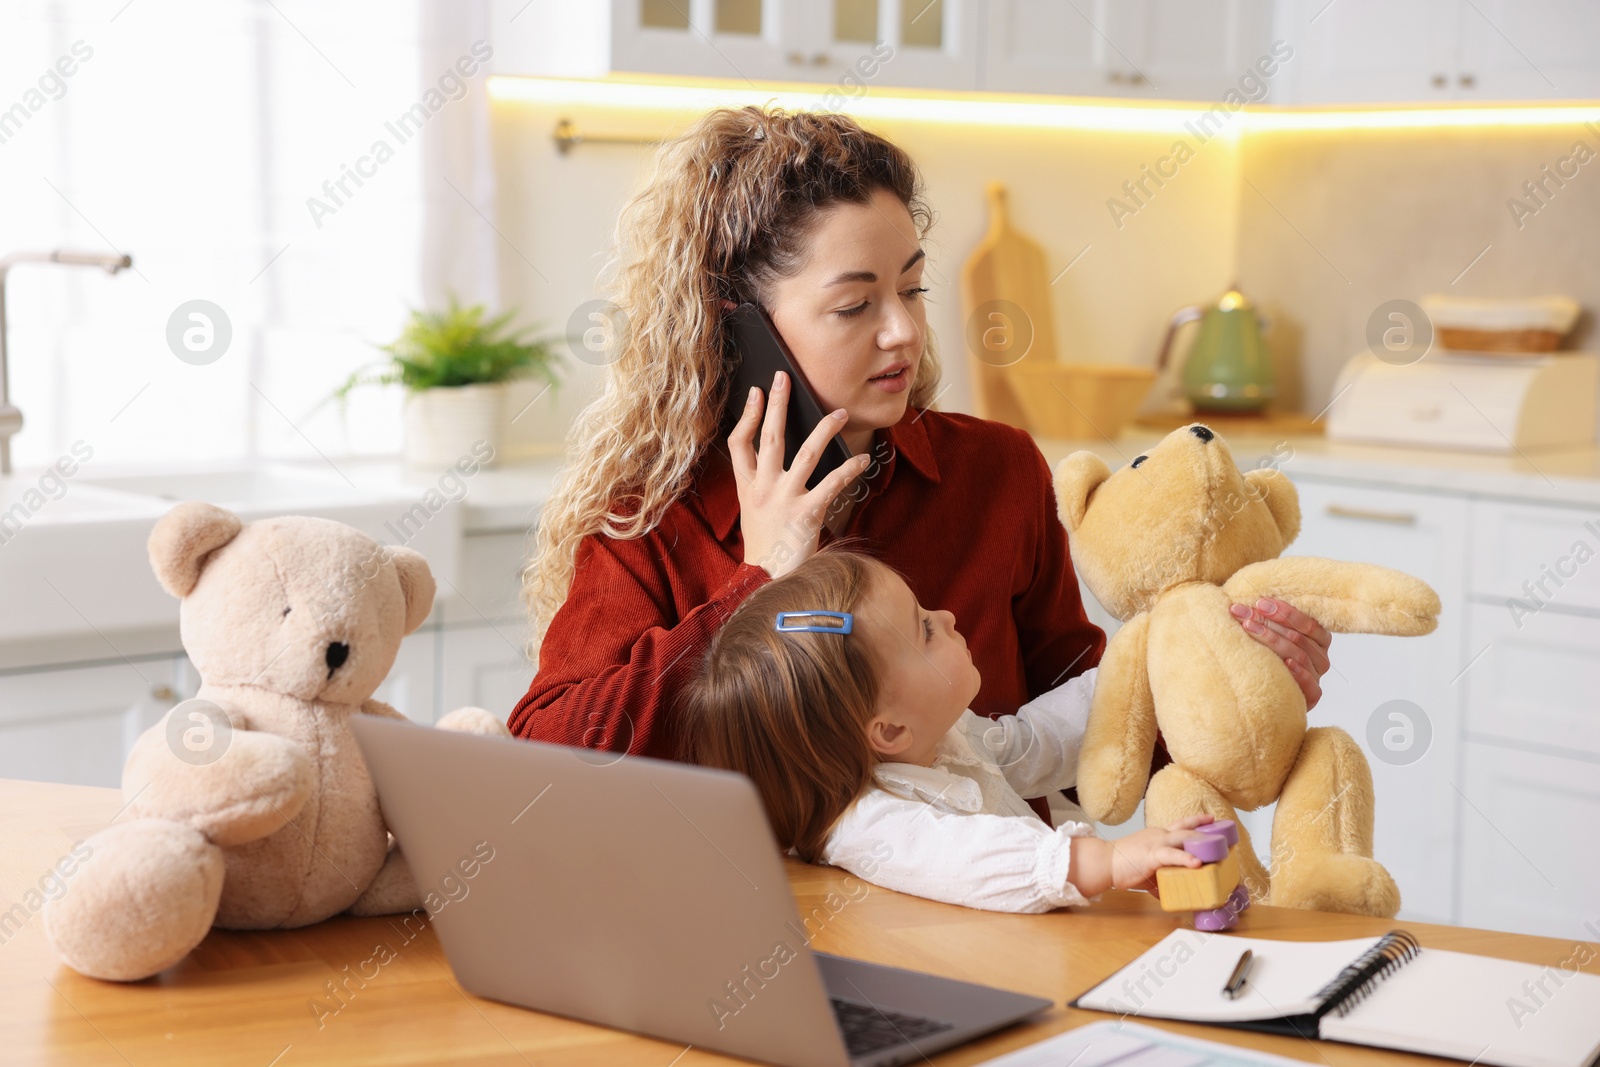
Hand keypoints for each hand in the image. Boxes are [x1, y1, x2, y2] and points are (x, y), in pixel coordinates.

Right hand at [729, 370, 871, 579]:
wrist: (766, 581)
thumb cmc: (766, 547)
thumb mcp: (754, 512)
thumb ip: (761, 486)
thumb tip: (777, 458)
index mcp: (747, 487)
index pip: (739, 443)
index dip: (748, 416)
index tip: (756, 392)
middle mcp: (762, 488)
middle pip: (770, 437)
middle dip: (777, 404)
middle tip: (784, 377)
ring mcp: (784, 499)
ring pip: (805, 453)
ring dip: (824, 429)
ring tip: (840, 412)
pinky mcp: (806, 513)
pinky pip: (832, 483)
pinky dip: (850, 469)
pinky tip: (864, 459)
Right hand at [1068, 813, 1215, 897]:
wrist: (1104, 862)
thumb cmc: (1122, 866)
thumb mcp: (1146, 871)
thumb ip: (1158, 879)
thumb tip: (1166, 894)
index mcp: (1158, 837)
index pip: (1181, 825)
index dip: (1197, 822)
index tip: (1212, 819)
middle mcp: (1159, 835)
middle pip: (1187, 829)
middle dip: (1206, 830)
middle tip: (1224, 832)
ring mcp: (1156, 843)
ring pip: (1183, 838)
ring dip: (1202, 842)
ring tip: (1219, 846)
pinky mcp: (1151, 855)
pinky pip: (1172, 855)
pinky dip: (1185, 859)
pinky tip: (1197, 863)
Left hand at [1231, 597, 1331, 710]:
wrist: (1268, 697)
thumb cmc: (1268, 659)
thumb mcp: (1271, 637)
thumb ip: (1268, 620)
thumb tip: (1244, 601)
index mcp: (1318, 638)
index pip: (1306, 622)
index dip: (1283, 611)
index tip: (1259, 603)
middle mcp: (1321, 656)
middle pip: (1298, 636)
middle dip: (1268, 622)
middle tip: (1242, 614)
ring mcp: (1318, 676)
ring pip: (1299, 655)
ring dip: (1272, 639)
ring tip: (1248, 628)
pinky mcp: (1313, 696)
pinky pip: (1311, 685)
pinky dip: (1299, 672)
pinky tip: (1286, 663)